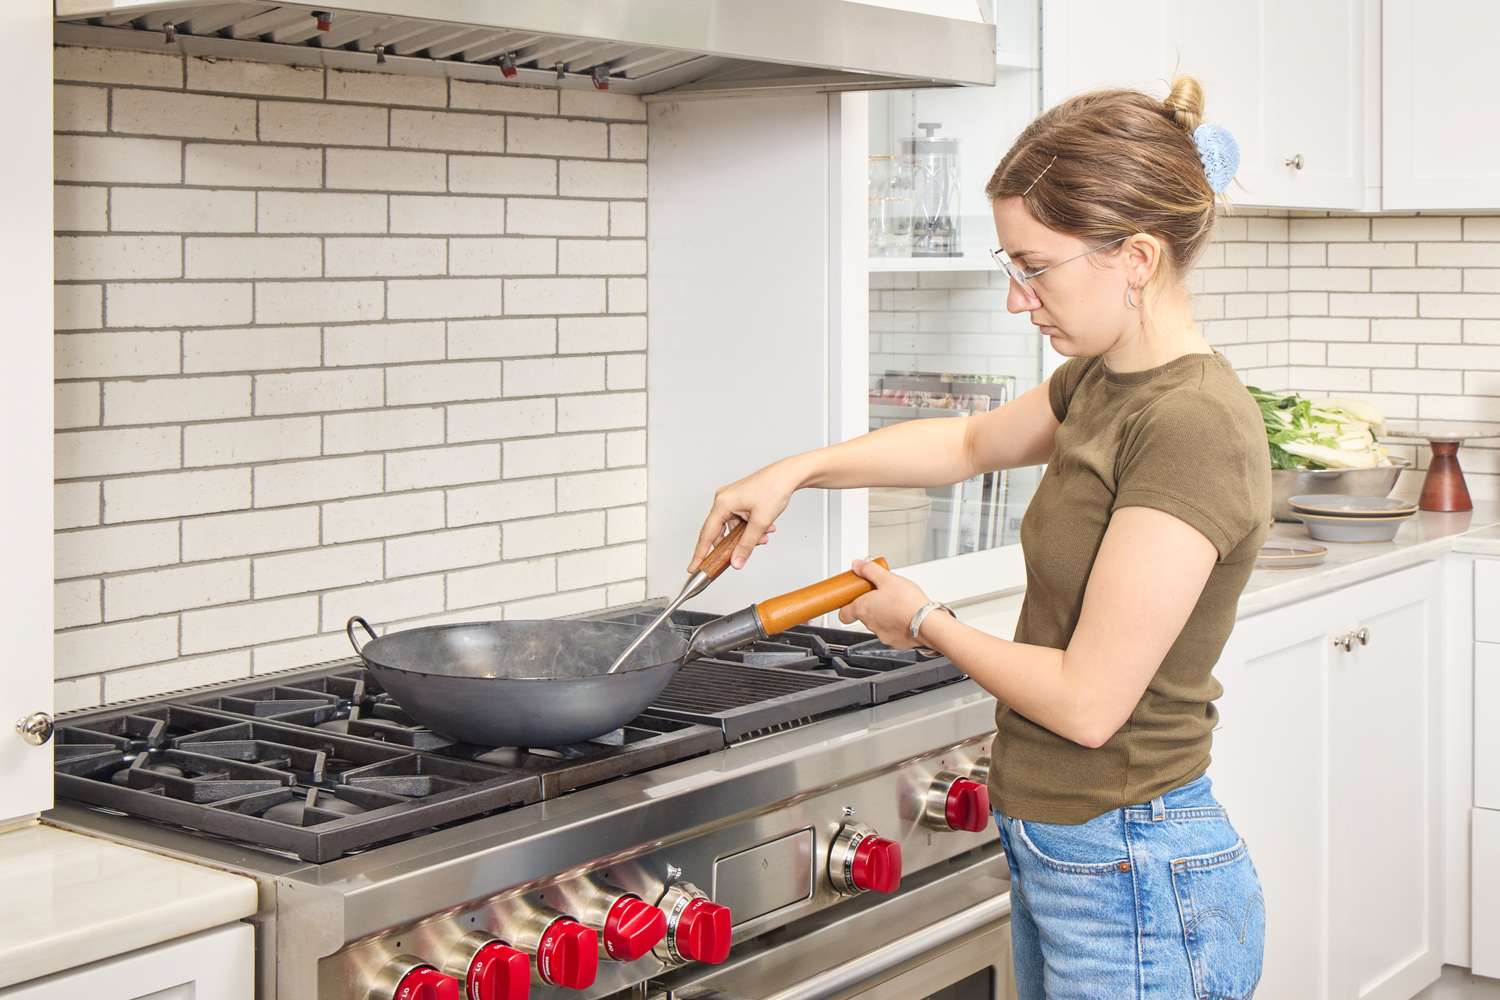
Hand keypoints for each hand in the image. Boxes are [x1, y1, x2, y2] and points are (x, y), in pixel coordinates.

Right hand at [688, 461, 802, 571]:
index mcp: (722, 503)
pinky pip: (739, 521)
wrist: (788, 474)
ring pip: (733, 528)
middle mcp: (723, 500)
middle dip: (735, 544)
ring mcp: (731, 499)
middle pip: (720, 532)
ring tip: (764, 535)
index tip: (694, 567)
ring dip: (748, 535)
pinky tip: (765, 528)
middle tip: (740, 557)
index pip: (707, 534)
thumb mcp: (760, 522)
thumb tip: (736, 562)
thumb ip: (746, 545)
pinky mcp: (739, 500)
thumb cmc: (774, 489)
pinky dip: (751, 527)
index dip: (700, 553)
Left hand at [837, 558, 932, 649]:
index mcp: (863, 608)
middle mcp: (870, 624)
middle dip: (871, 604)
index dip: (846, 604)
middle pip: (863, 614)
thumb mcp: (888, 579)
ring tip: (898, 603)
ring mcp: (882, 635)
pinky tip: (906, 614)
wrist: (928, 624)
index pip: (843, 613)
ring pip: (878, 623)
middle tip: (882, 593)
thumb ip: (870, 570)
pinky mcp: (896, 642)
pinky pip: (892, 631)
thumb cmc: (908, 603)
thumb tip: (857, 565)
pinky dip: (896, 624)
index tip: (852, 596)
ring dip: (884, 614)